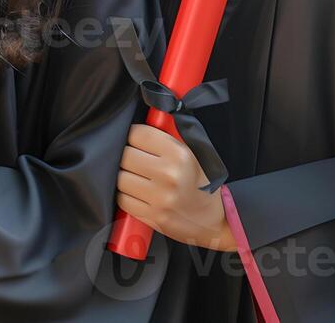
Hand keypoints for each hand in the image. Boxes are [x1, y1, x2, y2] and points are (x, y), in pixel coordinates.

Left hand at [116, 123, 235, 251]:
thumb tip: (149, 116)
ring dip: (125, 176)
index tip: (136, 140)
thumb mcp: (191, 153)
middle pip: (126, 155)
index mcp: (179, 154)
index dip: (134, 136)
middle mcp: (169, 175)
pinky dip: (127, 195)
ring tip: (137, 177)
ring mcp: (160, 198)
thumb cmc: (199, 182)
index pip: (138, 134)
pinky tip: (138, 193)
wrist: (213, 219)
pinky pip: (123, 199)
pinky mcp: (153, 216)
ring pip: (121, 178)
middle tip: (136, 160)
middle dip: (128, 156)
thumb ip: (168, 135)